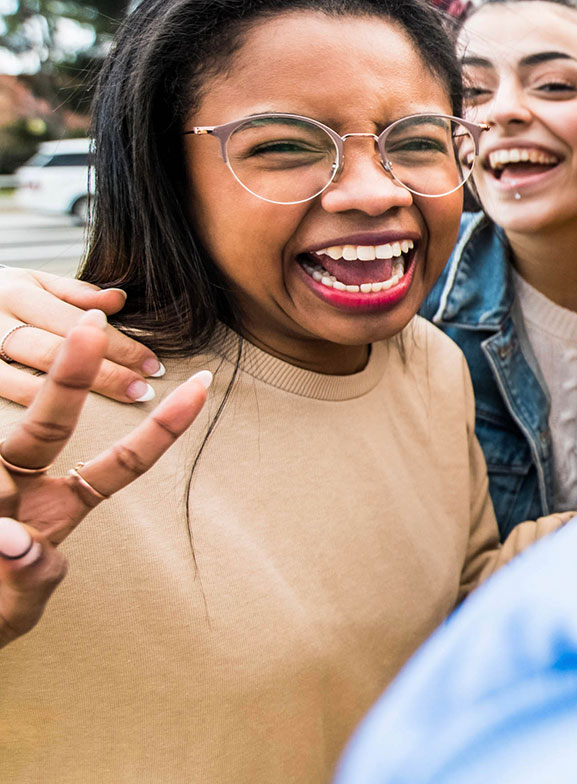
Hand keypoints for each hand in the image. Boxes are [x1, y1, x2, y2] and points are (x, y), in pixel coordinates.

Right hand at [0, 268, 164, 405]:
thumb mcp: (32, 284)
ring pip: (25, 383)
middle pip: (54, 352)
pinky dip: (33, 407)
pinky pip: (3, 394)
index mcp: (15, 292)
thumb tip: (118, 300)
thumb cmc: (3, 300)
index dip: (117, 345)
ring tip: (111, 408)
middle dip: (104, 374)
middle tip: (142, 391)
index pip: (76, 322)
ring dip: (74, 402)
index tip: (152, 366)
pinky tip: (63, 429)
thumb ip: (73, 293)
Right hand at [0, 310, 211, 646]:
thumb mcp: (19, 606)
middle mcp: (19, 485)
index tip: (202, 384)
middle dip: (70, 374)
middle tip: (89, 324)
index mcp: (58, 506)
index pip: (121, 463)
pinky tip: (1, 546)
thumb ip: (29, 576)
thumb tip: (12, 539)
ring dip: (4, 526)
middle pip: (49, 424)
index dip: (163, 428)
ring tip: (4, 550)